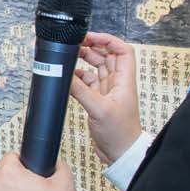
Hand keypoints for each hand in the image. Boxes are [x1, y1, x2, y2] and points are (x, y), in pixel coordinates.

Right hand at [70, 31, 140, 163]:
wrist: (120, 153)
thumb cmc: (120, 134)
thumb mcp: (99, 109)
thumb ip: (81, 90)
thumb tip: (65, 74)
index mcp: (124, 81)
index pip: (122, 51)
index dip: (108, 40)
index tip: (90, 37)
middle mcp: (117, 83)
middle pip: (107, 55)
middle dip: (92, 46)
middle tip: (75, 43)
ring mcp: (108, 91)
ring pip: (96, 67)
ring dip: (84, 59)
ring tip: (70, 54)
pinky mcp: (98, 100)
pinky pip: (87, 81)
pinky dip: (78, 77)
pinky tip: (69, 76)